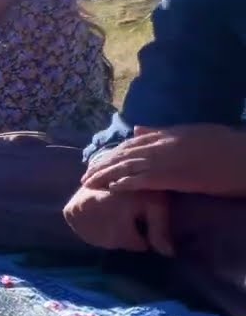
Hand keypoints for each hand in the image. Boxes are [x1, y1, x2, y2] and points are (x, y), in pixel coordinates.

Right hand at [63, 185, 173, 255]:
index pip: (132, 242)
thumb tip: (168, 254)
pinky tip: (103, 219)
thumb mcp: (155, 203)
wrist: (112, 169)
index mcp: (113, 203)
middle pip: (115, 242)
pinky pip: (85, 235)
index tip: (144, 223)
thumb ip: (160, 228)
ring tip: (119, 218)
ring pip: (100, 240)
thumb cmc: (138, 187)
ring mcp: (77, 210)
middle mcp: (89, 207)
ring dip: (112, 236)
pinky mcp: (69, 212)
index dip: (142, 237)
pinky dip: (96, 233)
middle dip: (127, 236)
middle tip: (132, 220)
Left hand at [82, 124, 245, 196]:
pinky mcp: (176, 176)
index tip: (97, 160)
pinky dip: (127, 183)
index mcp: (168, 134)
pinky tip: (112, 188)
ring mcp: (168, 160)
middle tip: (85, 175)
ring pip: (129, 166)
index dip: (112, 152)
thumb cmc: (226, 146)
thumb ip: (163, 131)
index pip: (131, 143)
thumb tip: (137, 127)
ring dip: (106, 175)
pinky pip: (145, 180)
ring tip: (89, 182)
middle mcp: (163, 145)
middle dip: (102, 164)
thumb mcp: (192, 132)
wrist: (245, 157)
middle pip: (124, 154)